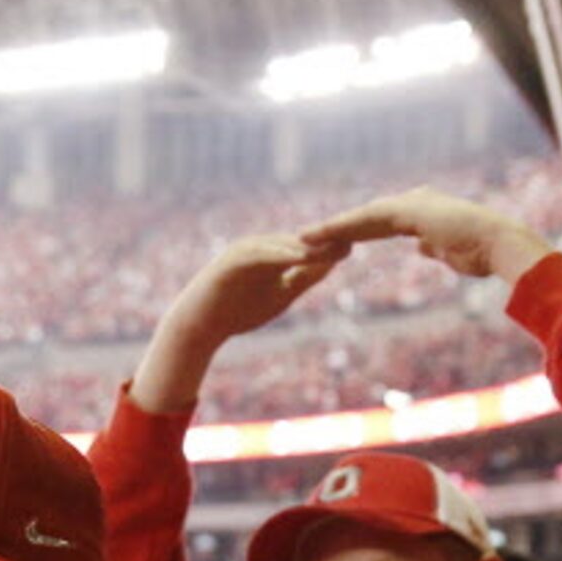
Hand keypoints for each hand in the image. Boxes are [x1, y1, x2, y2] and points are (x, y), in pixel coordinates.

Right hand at [130, 235, 347, 413]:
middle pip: (299, 241)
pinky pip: (259, 255)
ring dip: (307, 245)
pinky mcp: (231, 261)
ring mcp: (246, 251)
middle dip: (326, 239)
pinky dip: (279, 254)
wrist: (201, 325)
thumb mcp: (282, 294)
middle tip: (356, 235)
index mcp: (274, 254)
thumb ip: (305, 277)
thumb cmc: (239, 311)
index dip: (332, 244)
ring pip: (281, 245)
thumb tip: (333, 262)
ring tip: (334, 245)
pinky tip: (299, 256)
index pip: (308, 247)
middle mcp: (261, 246)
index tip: (360, 243)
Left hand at [301, 187, 552, 283]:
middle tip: (305, 237)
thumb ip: (433, 247)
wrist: (500, 245)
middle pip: (366, 217)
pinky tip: (321, 236)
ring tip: (302, 237)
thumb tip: (422, 248)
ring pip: (362, 216)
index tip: (331, 243)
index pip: (380, 223)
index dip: (354, 232)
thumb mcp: (452, 253)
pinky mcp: (408, 211)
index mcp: (422, 213)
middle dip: (337, 228)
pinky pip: (367, 220)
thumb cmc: (484, 254)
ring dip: (331, 227)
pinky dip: (342, 228)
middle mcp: (414, 202)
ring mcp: (411, 204)